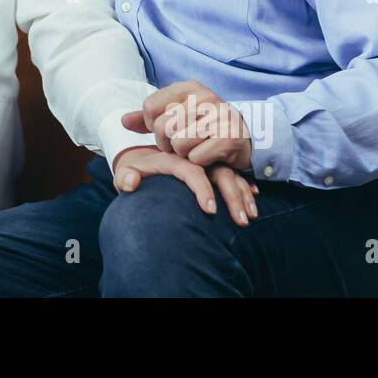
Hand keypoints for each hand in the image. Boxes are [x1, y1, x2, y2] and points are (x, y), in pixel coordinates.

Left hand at [112, 146, 258, 226]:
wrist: (148, 157)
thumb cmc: (138, 167)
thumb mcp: (129, 170)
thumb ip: (126, 176)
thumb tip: (130, 182)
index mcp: (173, 156)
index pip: (191, 169)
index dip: (202, 189)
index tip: (209, 210)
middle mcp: (193, 156)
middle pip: (219, 171)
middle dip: (233, 195)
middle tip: (240, 221)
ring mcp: (206, 160)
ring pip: (231, 175)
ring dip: (242, 196)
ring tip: (247, 218)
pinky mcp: (215, 167)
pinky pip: (235, 177)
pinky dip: (244, 191)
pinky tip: (251, 207)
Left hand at [122, 80, 251, 170]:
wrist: (245, 140)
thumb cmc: (204, 128)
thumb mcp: (177, 117)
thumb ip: (148, 119)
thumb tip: (123, 121)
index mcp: (189, 87)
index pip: (150, 107)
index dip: (151, 125)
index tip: (166, 131)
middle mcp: (206, 97)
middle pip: (162, 127)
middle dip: (166, 143)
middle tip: (181, 145)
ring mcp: (220, 116)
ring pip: (177, 143)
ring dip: (182, 154)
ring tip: (194, 149)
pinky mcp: (230, 138)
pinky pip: (196, 157)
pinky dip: (198, 162)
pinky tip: (208, 156)